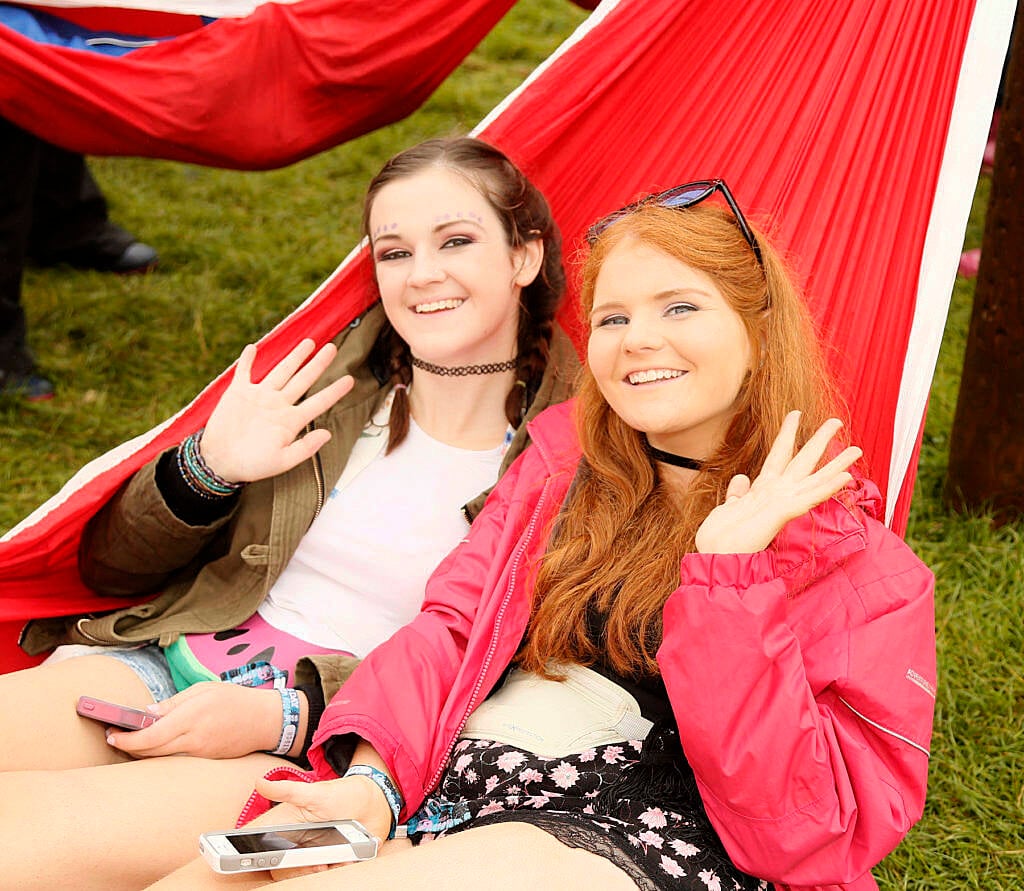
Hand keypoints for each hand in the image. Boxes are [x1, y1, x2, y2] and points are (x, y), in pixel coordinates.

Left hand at [106, 682, 284, 758]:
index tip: (111, 733)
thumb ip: (173, 703)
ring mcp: (200, 754)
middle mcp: (194, 739)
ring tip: (133, 740)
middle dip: (128, 746)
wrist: (266, 720)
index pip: (150, 736)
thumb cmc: (235, 699)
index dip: (126, 739)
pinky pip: (176, 760)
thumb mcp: (204, 689)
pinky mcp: (205, 762)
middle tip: (115, 736)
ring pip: (161, 758)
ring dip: (143, 751)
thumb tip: (146, 714)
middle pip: (150, 752)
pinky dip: (162, 754)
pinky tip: (157, 746)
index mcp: (192, 716)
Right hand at [199, 339, 353, 482]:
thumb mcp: (282, 461)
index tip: (351, 380)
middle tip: (332, 348)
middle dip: (318, 363)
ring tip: (308, 342)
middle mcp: (278, 404)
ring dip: (294, 356)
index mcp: (291, 420)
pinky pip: (244, 372)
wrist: (220, 462)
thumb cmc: (252, 465)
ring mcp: (259, 396)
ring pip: (281, 370)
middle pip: (303, 379)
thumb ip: (305, 448)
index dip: (335, 391)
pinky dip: (248, 360)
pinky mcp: (238, 393)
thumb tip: (327, 434)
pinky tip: (253, 348)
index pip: (318, 402)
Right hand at [251, 775, 395, 879]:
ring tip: (327, 862)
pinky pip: (328, 876)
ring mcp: (313, 856)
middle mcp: (296, 844)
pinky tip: (345, 859)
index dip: (253, 855)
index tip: (256, 860)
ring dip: (315, 871)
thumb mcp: (316, 793)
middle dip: (294, 870)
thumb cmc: (342, 794)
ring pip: (302, 875)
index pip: (261, 846)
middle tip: (313, 863)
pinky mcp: (332, 863)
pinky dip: (337, 870)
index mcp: (286, 827)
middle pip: (280, 868)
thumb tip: (260, 783)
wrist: (375, 803)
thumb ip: (288, 791)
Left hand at [694, 411, 862, 554]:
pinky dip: (826, 488)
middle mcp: (775, 494)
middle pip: (802, 462)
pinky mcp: (782, 514)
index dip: (786, 434)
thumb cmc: (721, 538)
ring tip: (856, 449)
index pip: (778, 456)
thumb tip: (740, 477)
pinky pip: (808, 498)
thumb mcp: (728, 507)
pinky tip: (844, 478)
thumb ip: (738, 492)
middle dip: (819, 441)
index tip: (794, 413)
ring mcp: (780, 504)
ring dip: (834, 465)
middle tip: (836, 421)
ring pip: (813, 479)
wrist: (716, 557)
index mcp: (763, 490)